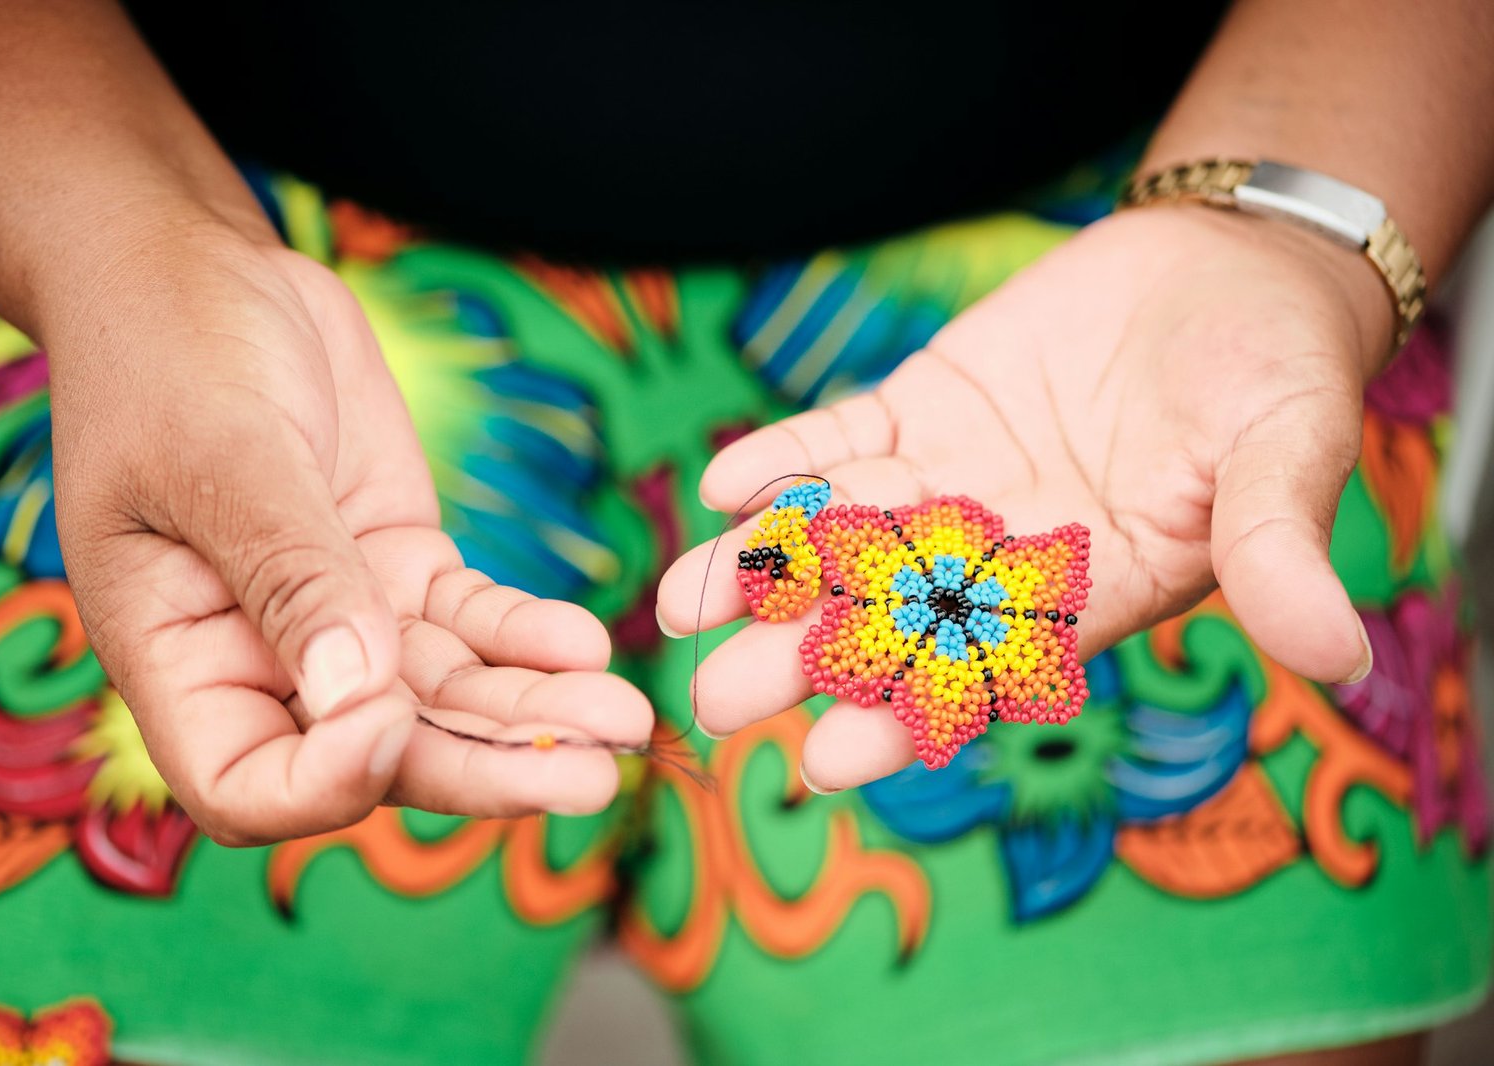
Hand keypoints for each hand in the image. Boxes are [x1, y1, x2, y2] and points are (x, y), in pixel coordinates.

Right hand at [50, 229, 648, 843]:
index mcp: (178, 659)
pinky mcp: (405, 566)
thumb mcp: (220, 455)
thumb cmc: (169, 354)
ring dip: (534, 710)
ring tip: (624, 716)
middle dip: (486, 766)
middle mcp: (264, 660)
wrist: (203, 276)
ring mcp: (346, 616)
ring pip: (446, 695)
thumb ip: (291, 574)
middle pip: (382, 753)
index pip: (249, 786)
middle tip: (593, 782)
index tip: (388, 723)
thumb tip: (362, 696)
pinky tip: (587, 643)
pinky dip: (530, 635)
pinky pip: (475, 622)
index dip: (325, 784)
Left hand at [658, 206, 1391, 792]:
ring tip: (678, 602)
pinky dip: (786, 459)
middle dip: (800, 658)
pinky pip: (841, 440)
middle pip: (887, 617)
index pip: (988, 670)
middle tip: (714, 701)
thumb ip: (1280, 546)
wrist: (1228, 270)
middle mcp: (1002, 553)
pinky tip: (725, 484)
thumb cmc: (1275, 370)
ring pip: (844, 536)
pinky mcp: (920, 408)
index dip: (911, 715)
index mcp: (1086, 593)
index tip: (829, 761)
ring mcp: (951, 480)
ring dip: (763, 568)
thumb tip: (1339, 652)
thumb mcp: (1289, 452)